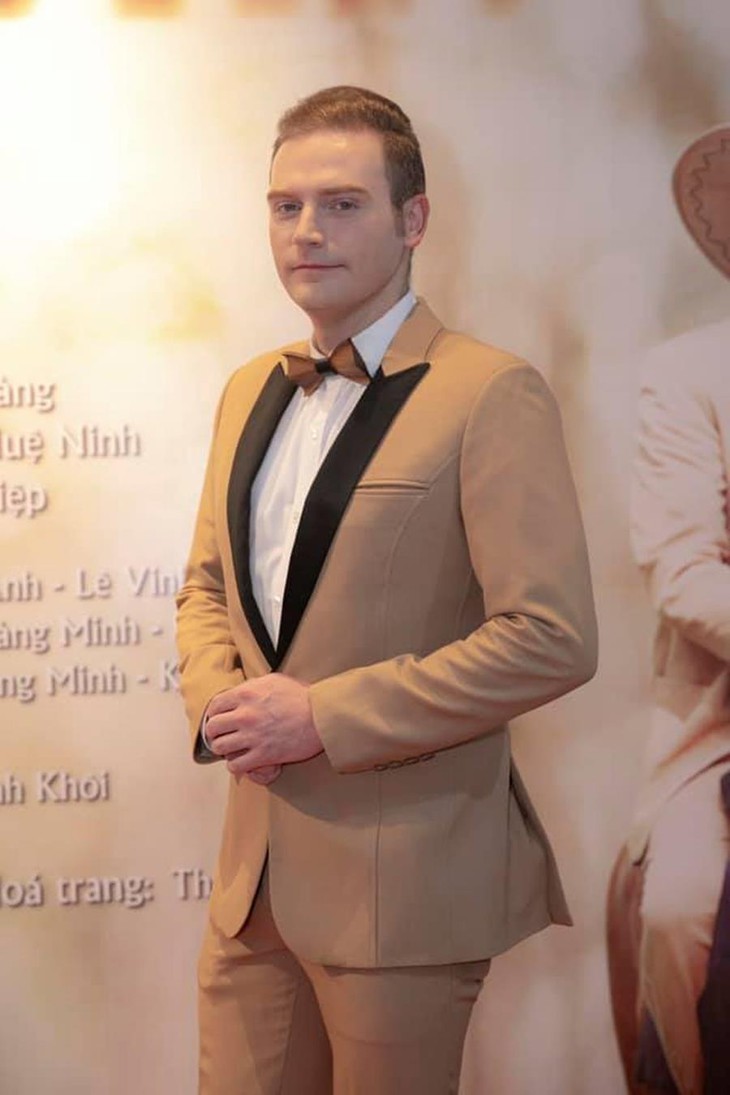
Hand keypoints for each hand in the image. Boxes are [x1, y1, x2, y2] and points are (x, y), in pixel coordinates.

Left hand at [205, 674, 322, 777]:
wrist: (322, 716)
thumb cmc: (302, 697)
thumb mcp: (274, 680)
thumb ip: (252, 686)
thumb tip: (241, 692)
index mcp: (246, 694)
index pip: (214, 706)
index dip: (214, 714)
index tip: (219, 719)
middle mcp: (245, 715)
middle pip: (213, 728)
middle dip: (216, 732)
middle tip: (223, 735)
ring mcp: (252, 737)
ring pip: (220, 748)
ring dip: (224, 749)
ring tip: (232, 748)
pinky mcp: (263, 755)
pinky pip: (235, 766)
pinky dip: (235, 765)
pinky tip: (242, 761)